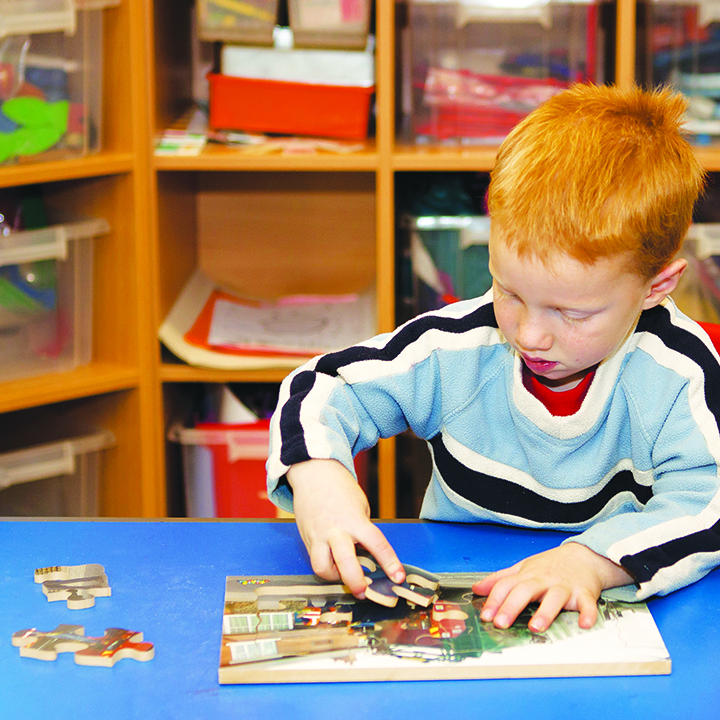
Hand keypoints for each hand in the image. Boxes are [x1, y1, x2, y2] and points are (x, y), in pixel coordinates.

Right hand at [287, 459, 404, 597]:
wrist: (313, 473)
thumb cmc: (340, 489)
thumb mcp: (360, 507)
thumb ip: (363, 531)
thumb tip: (367, 555)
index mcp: (355, 520)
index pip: (376, 544)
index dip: (390, 563)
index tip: (398, 577)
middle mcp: (336, 531)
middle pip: (346, 563)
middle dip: (356, 582)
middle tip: (363, 592)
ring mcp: (318, 536)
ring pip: (322, 567)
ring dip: (334, 577)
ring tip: (342, 575)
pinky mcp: (306, 539)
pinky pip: (314, 560)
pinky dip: (324, 565)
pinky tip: (331, 563)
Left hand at [471, 542, 634, 632]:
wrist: (583, 555)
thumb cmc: (550, 566)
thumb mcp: (523, 568)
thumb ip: (500, 579)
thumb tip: (477, 589)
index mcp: (527, 576)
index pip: (506, 586)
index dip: (494, 600)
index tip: (485, 616)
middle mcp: (544, 580)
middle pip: (525, 591)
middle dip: (511, 607)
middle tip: (500, 623)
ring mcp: (564, 586)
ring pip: (554, 598)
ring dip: (545, 612)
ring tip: (536, 627)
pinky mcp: (585, 593)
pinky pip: (587, 604)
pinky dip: (588, 614)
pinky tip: (584, 625)